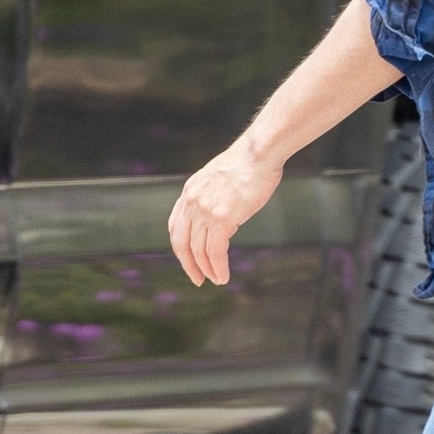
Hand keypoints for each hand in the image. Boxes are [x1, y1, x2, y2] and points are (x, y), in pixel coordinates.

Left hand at [168, 145, 281, 286]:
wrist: (258, 154)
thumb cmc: (248, 163)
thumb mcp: (219, 178)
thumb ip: (212, 196)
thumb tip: (220, 213)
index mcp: (190, 192)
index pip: (176, 226)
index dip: (181, 247)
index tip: (189, 259)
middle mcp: (192, 202)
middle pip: (182, 242)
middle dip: (189, 265)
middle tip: (197, 279)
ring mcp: (205, 210)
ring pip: (199, 250)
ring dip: (206, 270)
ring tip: (215, 280)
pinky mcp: (222, 218)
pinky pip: (215, 251)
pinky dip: (218, 268)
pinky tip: (223, 276)